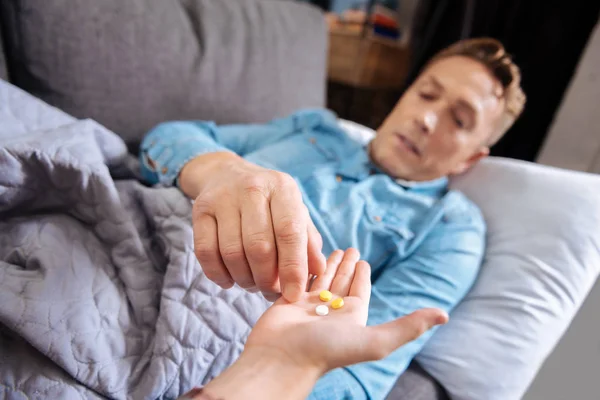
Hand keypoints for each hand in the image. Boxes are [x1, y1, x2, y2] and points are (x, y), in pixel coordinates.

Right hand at [179, 152, 325, 301]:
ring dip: (244, 279)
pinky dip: (218, 274)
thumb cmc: (269, 202)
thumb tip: (319, 272)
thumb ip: (308, 241)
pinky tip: (230, 280)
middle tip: (270, 291)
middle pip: (259, 246)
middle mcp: (252, 189)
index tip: (293, 294)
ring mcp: (223, 198)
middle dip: (266, 279)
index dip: (293, 268)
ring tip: (252, 284)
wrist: (227, 174)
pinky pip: (206, 252)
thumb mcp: (294, 212)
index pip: (289, 232)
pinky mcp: (199, 209)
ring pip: (232, 252)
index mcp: (282, 188)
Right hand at [245, 248, 448, 374]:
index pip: (361, 288)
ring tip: (333, 250)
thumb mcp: (374, 340)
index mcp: (353, 315)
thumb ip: (408, 326)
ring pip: (323, 279)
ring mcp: (309, 305)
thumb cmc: (326, 350)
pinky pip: (301, 279)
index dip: (363, 274)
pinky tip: (306, 259)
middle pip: (343, 281)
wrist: (281, 358)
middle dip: (348, 265)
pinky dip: (306, 269)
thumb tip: (445, 315)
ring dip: (330, 265)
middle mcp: (332, 310)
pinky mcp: (289, 299)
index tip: (364, 259)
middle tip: (351, 247)